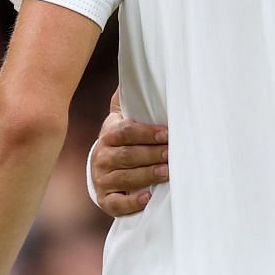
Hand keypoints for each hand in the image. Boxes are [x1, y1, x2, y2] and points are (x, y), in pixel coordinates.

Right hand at [89, 90, 168, 217]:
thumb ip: (130, 99)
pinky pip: (116, 203)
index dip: (147, 133)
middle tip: (172, 154)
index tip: (167, 134)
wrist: (104, 168)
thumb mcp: (124, 117)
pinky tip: (147, 198)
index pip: (126, 132)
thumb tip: (138, 71)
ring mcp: (103, 179)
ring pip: (124, 178)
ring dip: (147, 175)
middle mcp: (103, 156)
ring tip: (166, 173)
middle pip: (127, 155)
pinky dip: (132, 203)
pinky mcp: (106, 199)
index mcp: (110, 133)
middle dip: (151, 154)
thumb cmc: (125, 139)